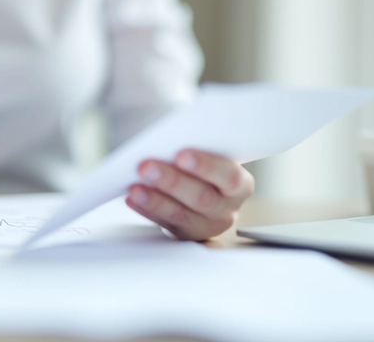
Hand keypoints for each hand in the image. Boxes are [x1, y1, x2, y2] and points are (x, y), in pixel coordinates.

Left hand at [126, 149, 253, 240]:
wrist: (201, 187)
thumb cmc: (205, 165)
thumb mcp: (210, 154)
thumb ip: (199, 148)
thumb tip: (170, 140)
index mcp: (239, 184)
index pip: (229, 177)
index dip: (206, 166)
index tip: (182, 155)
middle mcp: (226, 207)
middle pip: (202, 198)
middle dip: (172, 182)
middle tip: (147, 167)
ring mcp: (206, 224)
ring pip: (180, 214)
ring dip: (155, 200)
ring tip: (135, 187)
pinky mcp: (184, 234)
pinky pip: (164, 223)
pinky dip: (146, 209)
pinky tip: (133, 198)